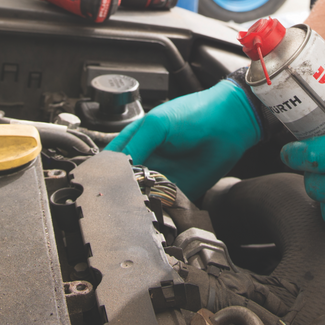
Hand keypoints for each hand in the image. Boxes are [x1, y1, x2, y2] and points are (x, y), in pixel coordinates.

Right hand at [106, 79, 261, 201]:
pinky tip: (153, 208)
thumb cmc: (196, 113)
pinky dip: (156, 210)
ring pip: (139, 199)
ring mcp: (161, 178)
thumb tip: (112, 170)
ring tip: (132, 205)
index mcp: (135, 142)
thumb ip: (134, 147)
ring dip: (135, 204)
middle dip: (117, 194)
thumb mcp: (157, 123)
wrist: (230, 123)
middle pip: (121, 185)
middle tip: (112, 202)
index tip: (94, 187)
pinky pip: (162, 207)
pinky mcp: (178, 191)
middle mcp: (146, 162)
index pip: (109, 163)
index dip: (100, 175)